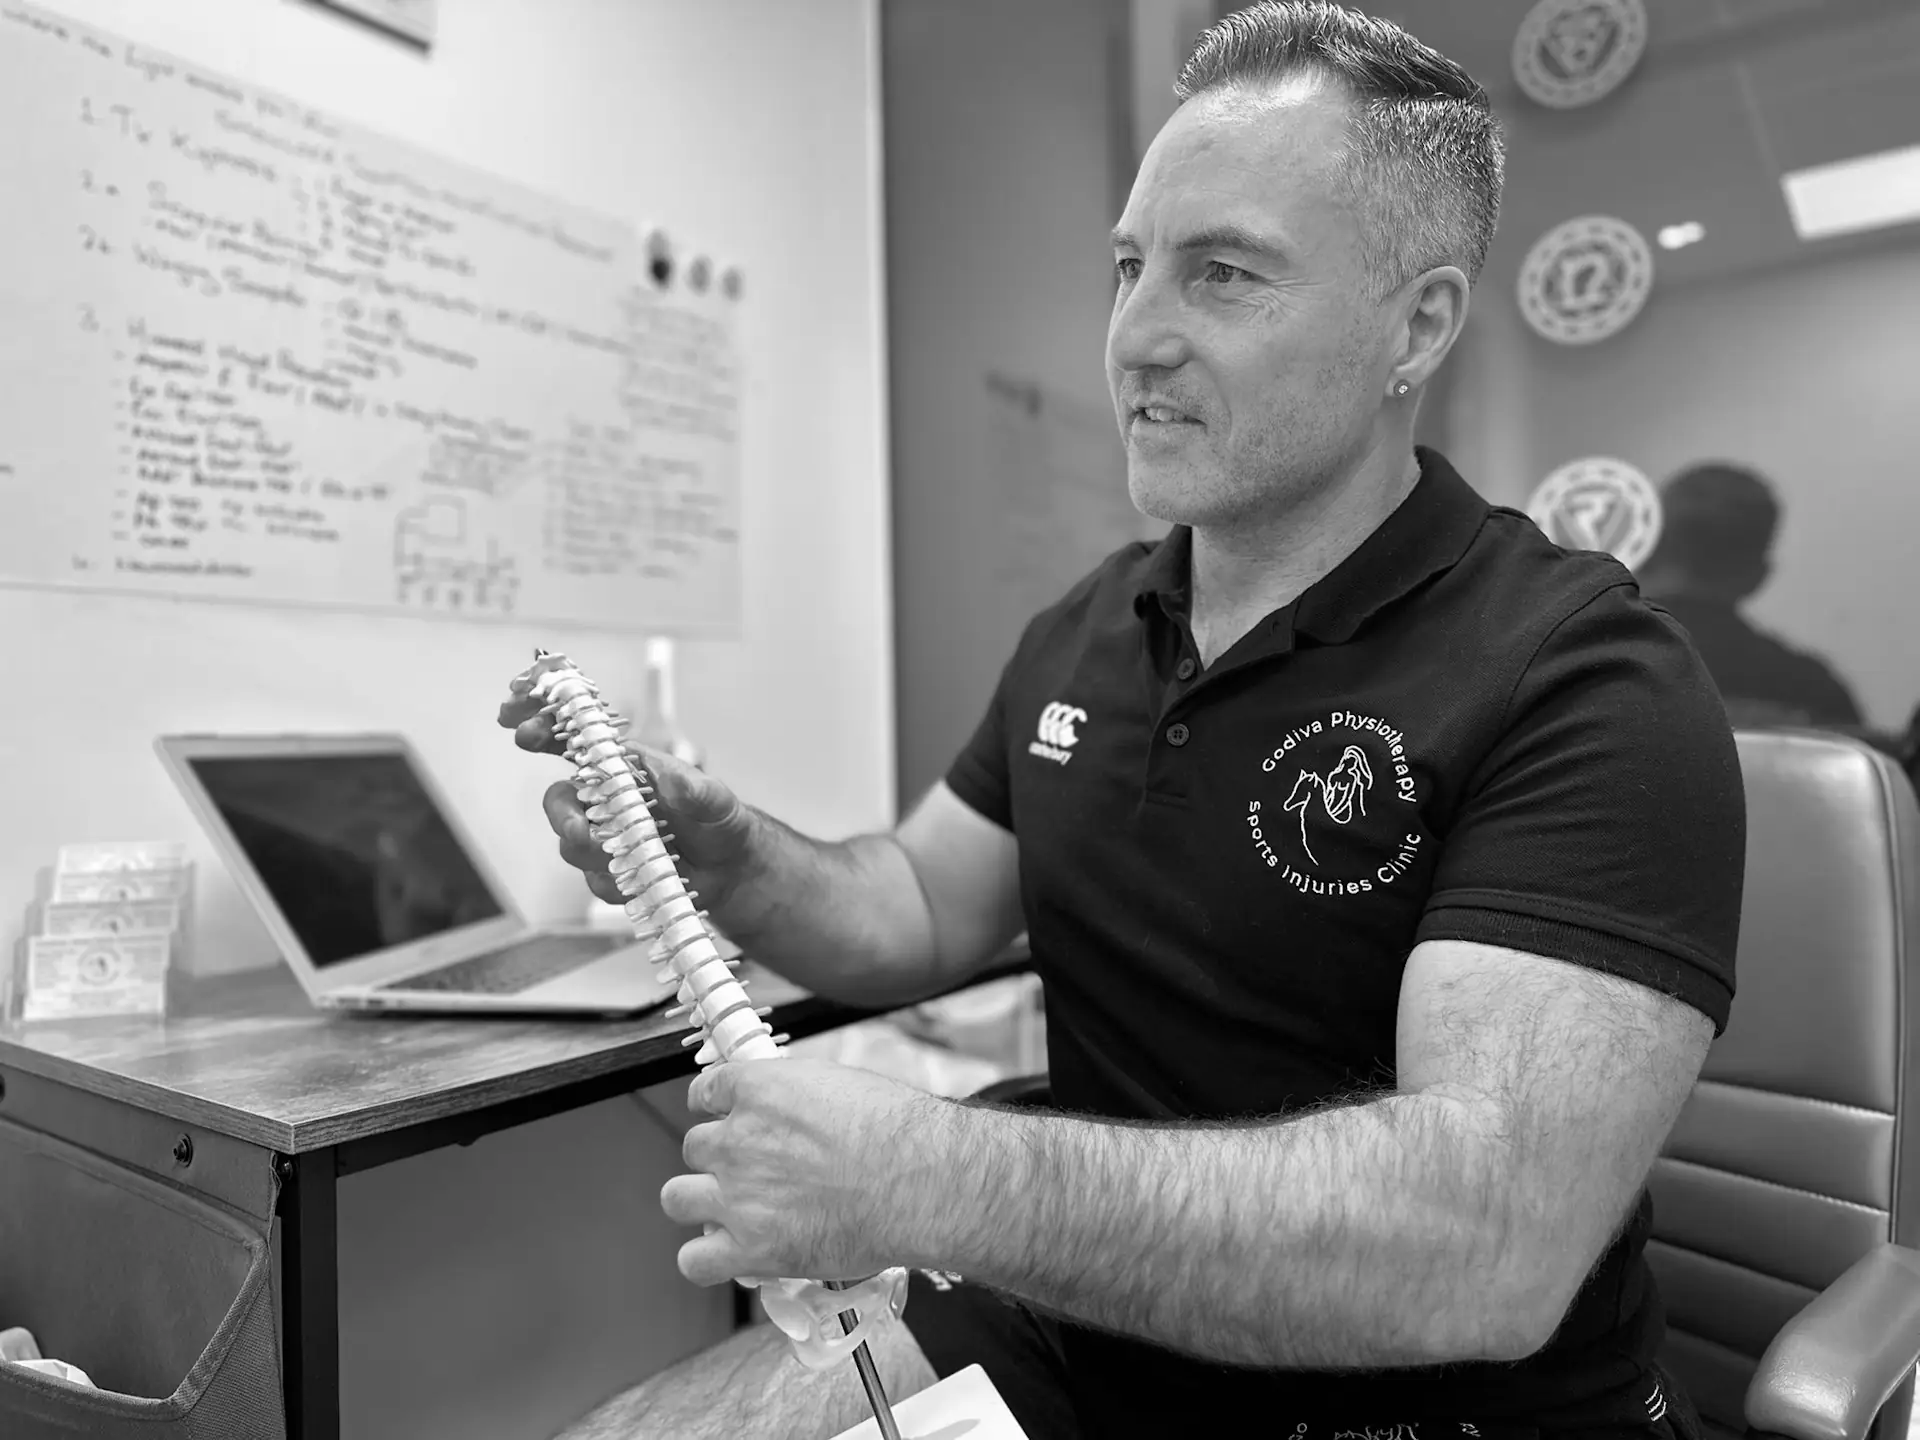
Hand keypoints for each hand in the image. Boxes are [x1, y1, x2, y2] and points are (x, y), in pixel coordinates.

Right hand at [497, 655, 755, 909]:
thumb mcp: (716, 798)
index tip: (525, 730)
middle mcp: (606, 799)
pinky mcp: (611, 871)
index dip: (544, 728)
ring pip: (572, 844)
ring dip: (589, 852)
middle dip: (561, 814)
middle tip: (580, 828)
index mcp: (624, 767)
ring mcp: (606, 837)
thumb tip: (678, 783)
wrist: (730, 869)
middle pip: (559, 800)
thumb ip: (697, 790)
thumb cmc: (718, 819)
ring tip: (616, 855)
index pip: (574, 740)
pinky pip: (595, 880)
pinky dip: (613, 881)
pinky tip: (637, 879)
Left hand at [660, 1059, 942, 1285]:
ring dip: (700, 1202)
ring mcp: (738, 1197)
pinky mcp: (750, 1249)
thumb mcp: (839, 1084)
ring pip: (677, 1198)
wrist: (920, 1182)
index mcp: (759, 1091)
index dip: (717, 1109)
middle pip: (694, 1147)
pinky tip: (727, 1254)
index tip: (729, 1119)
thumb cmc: (898, 1132)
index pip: (705, 1093)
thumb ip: (794, 1096)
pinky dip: (705, 1260)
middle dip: (719, 1158)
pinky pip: (694, 1261)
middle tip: (752, 1170)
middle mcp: (738, 1140)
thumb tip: (787, 1107)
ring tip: (731, 1210)